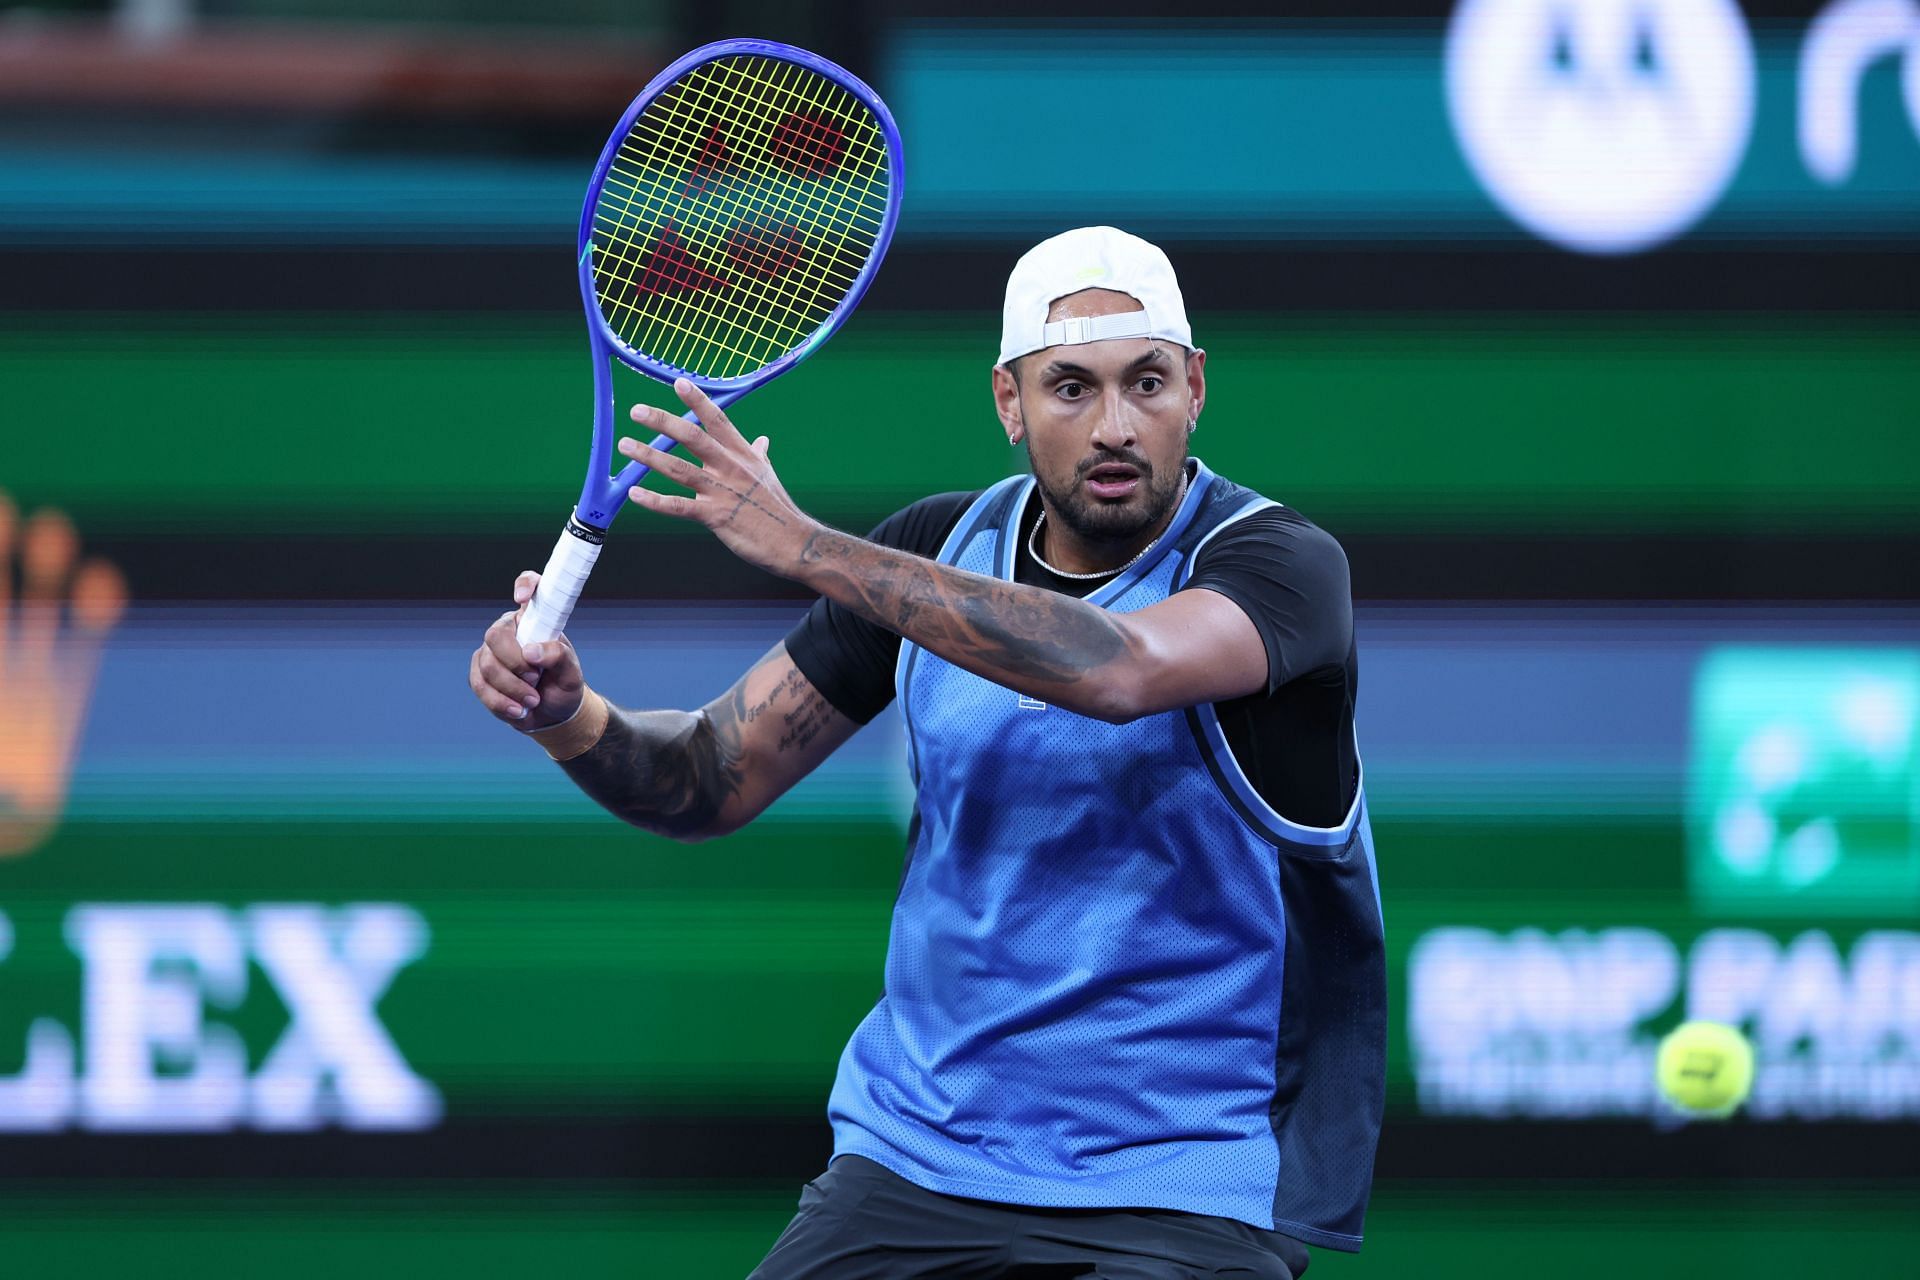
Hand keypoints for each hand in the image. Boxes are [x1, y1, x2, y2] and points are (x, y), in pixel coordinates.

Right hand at [468, 571, 586, 730]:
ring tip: (533, 700)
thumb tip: (532, 651)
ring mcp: (490, 651)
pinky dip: (501, 703)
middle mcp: (509, 630)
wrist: (552, 713)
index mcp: (535, 619)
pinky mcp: (479, 674)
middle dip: (516, 664)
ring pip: (487, 665)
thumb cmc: (563, 685)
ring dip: (513, 689)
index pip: (530, 587)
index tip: (522, 599)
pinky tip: (519, 711)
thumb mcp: (572, 673)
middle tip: (536, 679)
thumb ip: (559, 657)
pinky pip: (480, 685)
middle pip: (495, 635)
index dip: (525, 585)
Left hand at [619, 379, 814, 577]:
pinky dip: (654, 501)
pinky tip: (634, 494)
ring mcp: (721, 491)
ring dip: (649, 456)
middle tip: (637, 411)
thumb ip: (758, 454)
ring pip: (679, 469)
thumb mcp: (768, 475)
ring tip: (626, 445)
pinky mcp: (714, 516)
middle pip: (693, 437)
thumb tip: (762, 440)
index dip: (697, 401)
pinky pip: (678, 506)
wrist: (793, 541)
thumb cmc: (778, 508)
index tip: (678, 383)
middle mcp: (730, 467)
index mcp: (743, 454)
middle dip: (663, 422)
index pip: (718, 420)